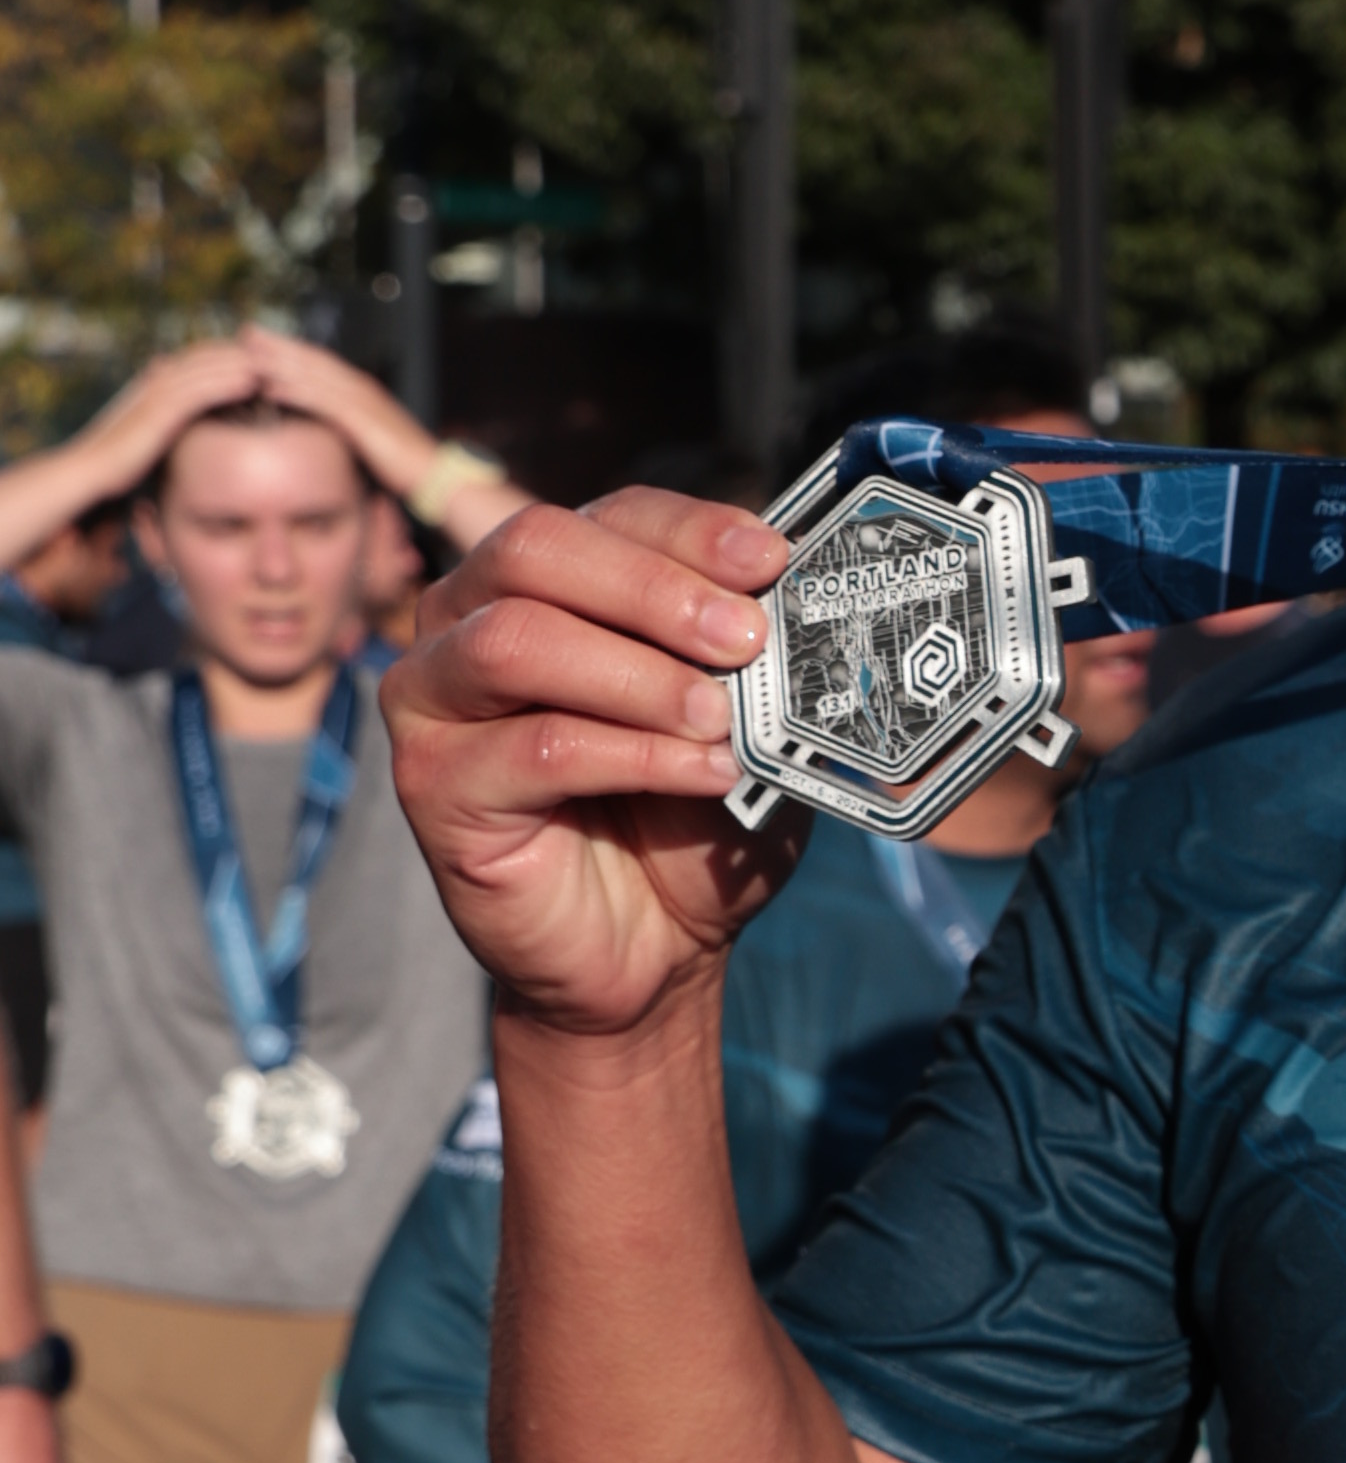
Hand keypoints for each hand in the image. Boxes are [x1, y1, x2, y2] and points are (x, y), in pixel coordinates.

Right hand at [74, 329, 294, 498]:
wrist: (89, 472)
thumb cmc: (119, 461)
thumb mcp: (151, 435)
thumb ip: (172, 423)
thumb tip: (194, 426)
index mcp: (154, 382)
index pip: (198, 356)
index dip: (229, 352)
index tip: (261, 353)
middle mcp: (156, 380)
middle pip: (206, 355)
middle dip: (242, 350)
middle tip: (278, 348)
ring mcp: (156, 393)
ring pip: (206, 368)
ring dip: (241, 362)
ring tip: (275, 360)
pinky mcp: (158, 412)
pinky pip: (199, 391)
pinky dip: (226, 383)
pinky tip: (251, 383)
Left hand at [237, 330, 474, 525]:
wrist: (437, 476)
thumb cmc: (406, 465)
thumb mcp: (372, 439)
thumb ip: (350, 428)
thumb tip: (329, 429)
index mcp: (364, 391)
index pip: (322, 363)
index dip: (292, 349)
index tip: (262, 341)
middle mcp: (362, 389)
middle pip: (314, 360)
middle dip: (279, 344)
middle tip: (246, 331)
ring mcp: (363, 403)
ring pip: (315, 375)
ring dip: (280, 361)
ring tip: (250, 351)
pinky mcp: (363, 422)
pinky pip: (323, 403)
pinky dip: (296, 392)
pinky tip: (271, 388)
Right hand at [380, 488, 799, 1036]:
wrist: (654, 948)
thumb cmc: (689, 818)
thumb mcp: (741, 719)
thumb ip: (750, 653)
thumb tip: (794, 591)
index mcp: (547, 580)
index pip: (609, 514)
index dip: (690, 529)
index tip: (770, 559)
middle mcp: (468, 619)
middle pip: (536, 549)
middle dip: (653, 588)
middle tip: (743, 638)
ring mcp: (435, 700)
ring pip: (516, 640)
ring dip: (637, 675)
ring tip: (718, 720)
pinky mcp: (434, 784)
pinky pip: (534, 746)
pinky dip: (634, 755)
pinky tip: (700, 774)